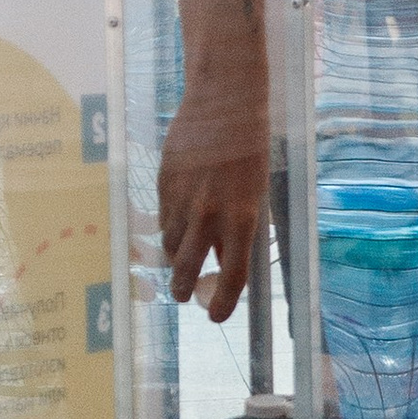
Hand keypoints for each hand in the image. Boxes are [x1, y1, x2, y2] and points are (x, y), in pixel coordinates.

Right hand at [158, 78, 269, 318]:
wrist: (224, 102)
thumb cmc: (250, 147)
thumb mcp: (255, 191)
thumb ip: (238, 227)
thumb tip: (221, 257)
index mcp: (242, 218)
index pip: (232, 276)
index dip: (223, 303)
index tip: (216, 317)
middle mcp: (209, 214)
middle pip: (188, 269)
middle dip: (184, 289)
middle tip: (184, 295)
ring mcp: (182, 200)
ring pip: (170, 246)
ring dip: (175, 258)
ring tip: (179, 261)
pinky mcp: (163, 184)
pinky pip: (162, 219)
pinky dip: (168, 228)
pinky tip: (175, 224)